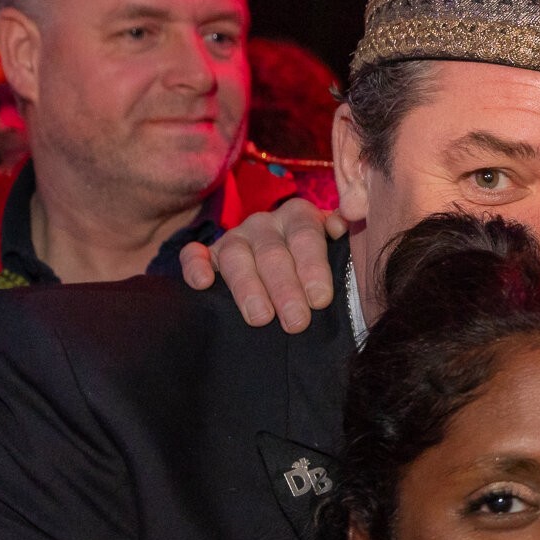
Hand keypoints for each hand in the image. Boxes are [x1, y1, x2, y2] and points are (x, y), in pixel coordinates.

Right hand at [180, 197, 346, 332]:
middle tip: (297, 322)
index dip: (313, 267)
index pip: (306, 236)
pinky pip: (194, 255)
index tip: (320, 300)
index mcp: (301, 217)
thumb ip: (345, 243)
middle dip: (285, 289)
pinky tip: (203, 283)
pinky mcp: (209, 255)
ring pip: (236, 255)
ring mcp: (236, 237)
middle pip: (273, 252)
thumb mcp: (340, 254)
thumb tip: (345, 225)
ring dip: (247, 287)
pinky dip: (196, 266)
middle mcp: (267, 223)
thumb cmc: (319, 273)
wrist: (291, 277)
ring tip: (260, 318)